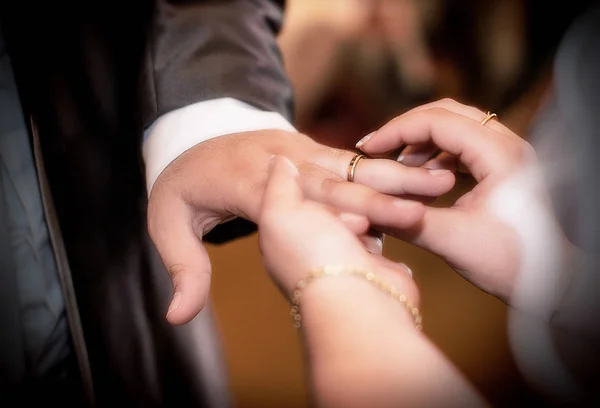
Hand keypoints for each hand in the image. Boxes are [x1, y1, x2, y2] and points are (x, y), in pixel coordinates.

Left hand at [147, 130, 452, 323]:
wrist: (197, 141)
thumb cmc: (185, 188)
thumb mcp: (168, 224)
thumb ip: (184, 269)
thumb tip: (176, 319)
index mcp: (243, 180)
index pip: (291, 198)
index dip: (325, 214)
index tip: (364, 230)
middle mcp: (279, 159)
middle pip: (334, 177)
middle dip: (380, 190)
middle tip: (427, 197)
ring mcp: (301, 150)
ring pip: (354, 163)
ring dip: (397, 175)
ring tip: (442, 178)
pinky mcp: (316, 151)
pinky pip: (354, 160)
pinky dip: (389, 168)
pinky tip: (427, 170)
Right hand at [357, 99, 571, 309]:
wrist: (553, 280)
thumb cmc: (511, 263)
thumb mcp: (452, 241)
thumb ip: (407, 220)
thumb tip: (367, 206)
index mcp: (498, 155)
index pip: (437, 121)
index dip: (396, 130)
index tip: (368, 148)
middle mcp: (507, 144)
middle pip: (447, 113)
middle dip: (408, 128)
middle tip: (378, 148)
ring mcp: (509, 153)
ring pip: (457, 126)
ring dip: (424, 140)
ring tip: (398, 166)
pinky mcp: (506, 166)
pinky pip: (466, 145)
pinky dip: (439, 153)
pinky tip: (422, 177)